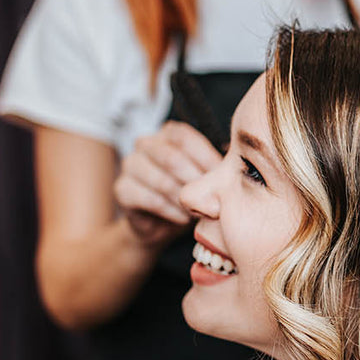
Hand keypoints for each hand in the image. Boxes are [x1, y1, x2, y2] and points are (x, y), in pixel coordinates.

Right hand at [114, 121, 222, 247]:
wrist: (161, 226)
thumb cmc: (188, 195)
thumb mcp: (205, 178)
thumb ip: (215, 167)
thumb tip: (237, 165)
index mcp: (167, 134)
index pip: (184, 137)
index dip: (205, 158)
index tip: (223, 179)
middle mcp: (146, 144)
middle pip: (171, 157)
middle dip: (195, 181)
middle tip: (211, 199)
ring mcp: (130, 165)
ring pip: (161, 180)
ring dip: (184, 199)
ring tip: (199, 212)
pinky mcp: (122, 190)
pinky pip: (150, 199)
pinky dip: (170, 211)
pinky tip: (182, 219)